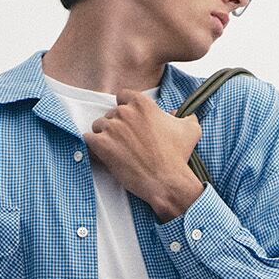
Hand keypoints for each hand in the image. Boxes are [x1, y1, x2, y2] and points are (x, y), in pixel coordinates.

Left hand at [82, 91, 202, 222]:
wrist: (166, 181)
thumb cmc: (178, 157)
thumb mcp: (190, 130)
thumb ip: (185, 116)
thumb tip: (181, 114)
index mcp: (142, 104)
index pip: (123, 96)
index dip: (125, 108)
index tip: (129, 121)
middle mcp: (125, 112)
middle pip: (111, 113)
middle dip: (117, 126)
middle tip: (125, 142)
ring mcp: (112, 128)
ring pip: (98, 126)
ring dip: (104, 136)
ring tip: (115, 150)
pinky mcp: (102, 145)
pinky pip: (88, 139)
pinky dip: (93, 147)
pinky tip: (102, 154)